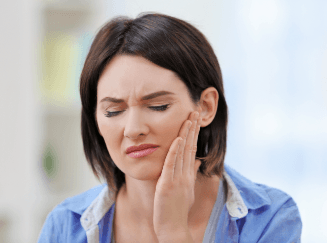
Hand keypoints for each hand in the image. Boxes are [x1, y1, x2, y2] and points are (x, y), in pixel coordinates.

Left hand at [153, 111, 201, 237]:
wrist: (173, 228)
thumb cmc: (177, 210)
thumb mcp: (186, 190)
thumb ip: (190, 174)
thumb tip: (196, 162)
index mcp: (188, 175)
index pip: (191, 149)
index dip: (193, 133)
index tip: (194, 120)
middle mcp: (185, 175)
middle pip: (189, 147)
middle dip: (192, 128)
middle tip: (195, 111)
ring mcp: (177, 179)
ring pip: (182, 152)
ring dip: (185, 134)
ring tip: (189, 118)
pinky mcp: (167, 185)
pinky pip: (171, 165)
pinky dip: (174, 151)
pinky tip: (177, 139)